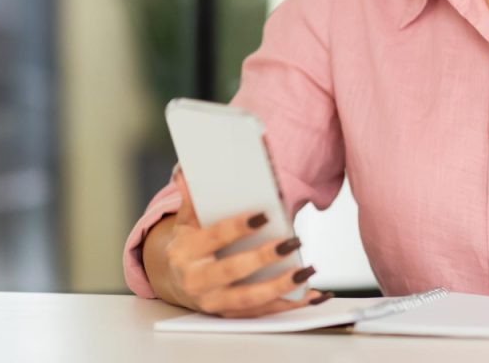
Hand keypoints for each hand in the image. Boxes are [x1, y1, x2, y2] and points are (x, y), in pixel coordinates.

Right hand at [161, 167, 331, 317]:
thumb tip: (186, 173)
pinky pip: (263, 313)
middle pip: (232, 271)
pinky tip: (312, 295)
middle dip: (263, 258)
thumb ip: (192, 199)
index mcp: (186, 253)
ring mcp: (214, 302)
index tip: (263, 216)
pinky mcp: (231, 314)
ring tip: (306, 270)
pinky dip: (290, 305)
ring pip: (250, 299)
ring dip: (281, 287)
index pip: (214, 238)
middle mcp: (197, 281)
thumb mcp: (186, 221)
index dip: (238, 227)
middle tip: (291, 242)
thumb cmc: (188, 246)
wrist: (176, 281)